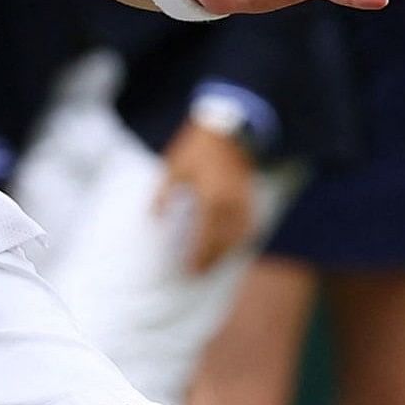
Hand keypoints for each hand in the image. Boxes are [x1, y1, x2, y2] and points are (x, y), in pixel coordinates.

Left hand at [156, 123, 260, 275]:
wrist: (230, 130)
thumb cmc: (198, 147)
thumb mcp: (174, 168)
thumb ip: (163, 196)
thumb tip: (154, 219)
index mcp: (211, 197)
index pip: (205, 237)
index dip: (197, 257)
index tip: (187, 271)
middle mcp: (231, 204)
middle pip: (223, 243)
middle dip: (210, 261)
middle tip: (196, 275)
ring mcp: (244, 202)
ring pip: (238, 238)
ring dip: (225, 254)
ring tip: (210, 266)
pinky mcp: (251, 199)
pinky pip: (248, 227)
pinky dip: (239, 241)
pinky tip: (229, 248)